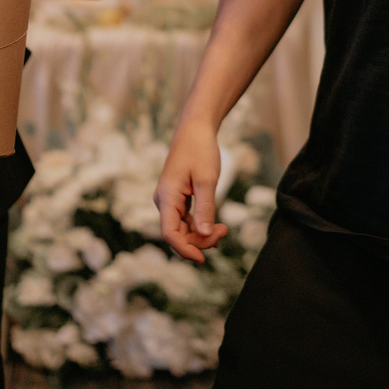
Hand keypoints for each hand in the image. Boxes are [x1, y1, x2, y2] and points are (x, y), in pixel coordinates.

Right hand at [154, 126, 228, 261]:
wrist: (195, 129)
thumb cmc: (200, 150)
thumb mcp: (206, 180)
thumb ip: (205, 208)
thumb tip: (204, 235)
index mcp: (167, 197)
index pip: (169, 234)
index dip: (185, 249)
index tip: (203, 259)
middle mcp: (164, 201)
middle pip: (177, 234)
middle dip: (199, 240)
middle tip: (224, 232)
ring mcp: (169, 200)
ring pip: (182, 229)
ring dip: (201, 234)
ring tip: (224, 230)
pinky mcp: (177, 198)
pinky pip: (185, 220)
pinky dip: (200, 226)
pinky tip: (215, 227)